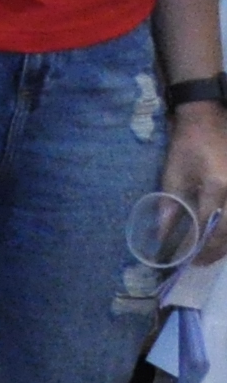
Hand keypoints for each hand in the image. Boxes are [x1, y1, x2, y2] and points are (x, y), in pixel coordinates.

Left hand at [170, 104, 226, 255]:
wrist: (208, 119)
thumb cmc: (187, 145)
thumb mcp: (173, 175)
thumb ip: (169, 207)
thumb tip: (162, 237)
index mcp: (216, 187)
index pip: (208, 226)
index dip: (197, 246)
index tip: (187, 260)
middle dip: (214, 250)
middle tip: (200, 263)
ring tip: (212, 255)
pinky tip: (223, 237)